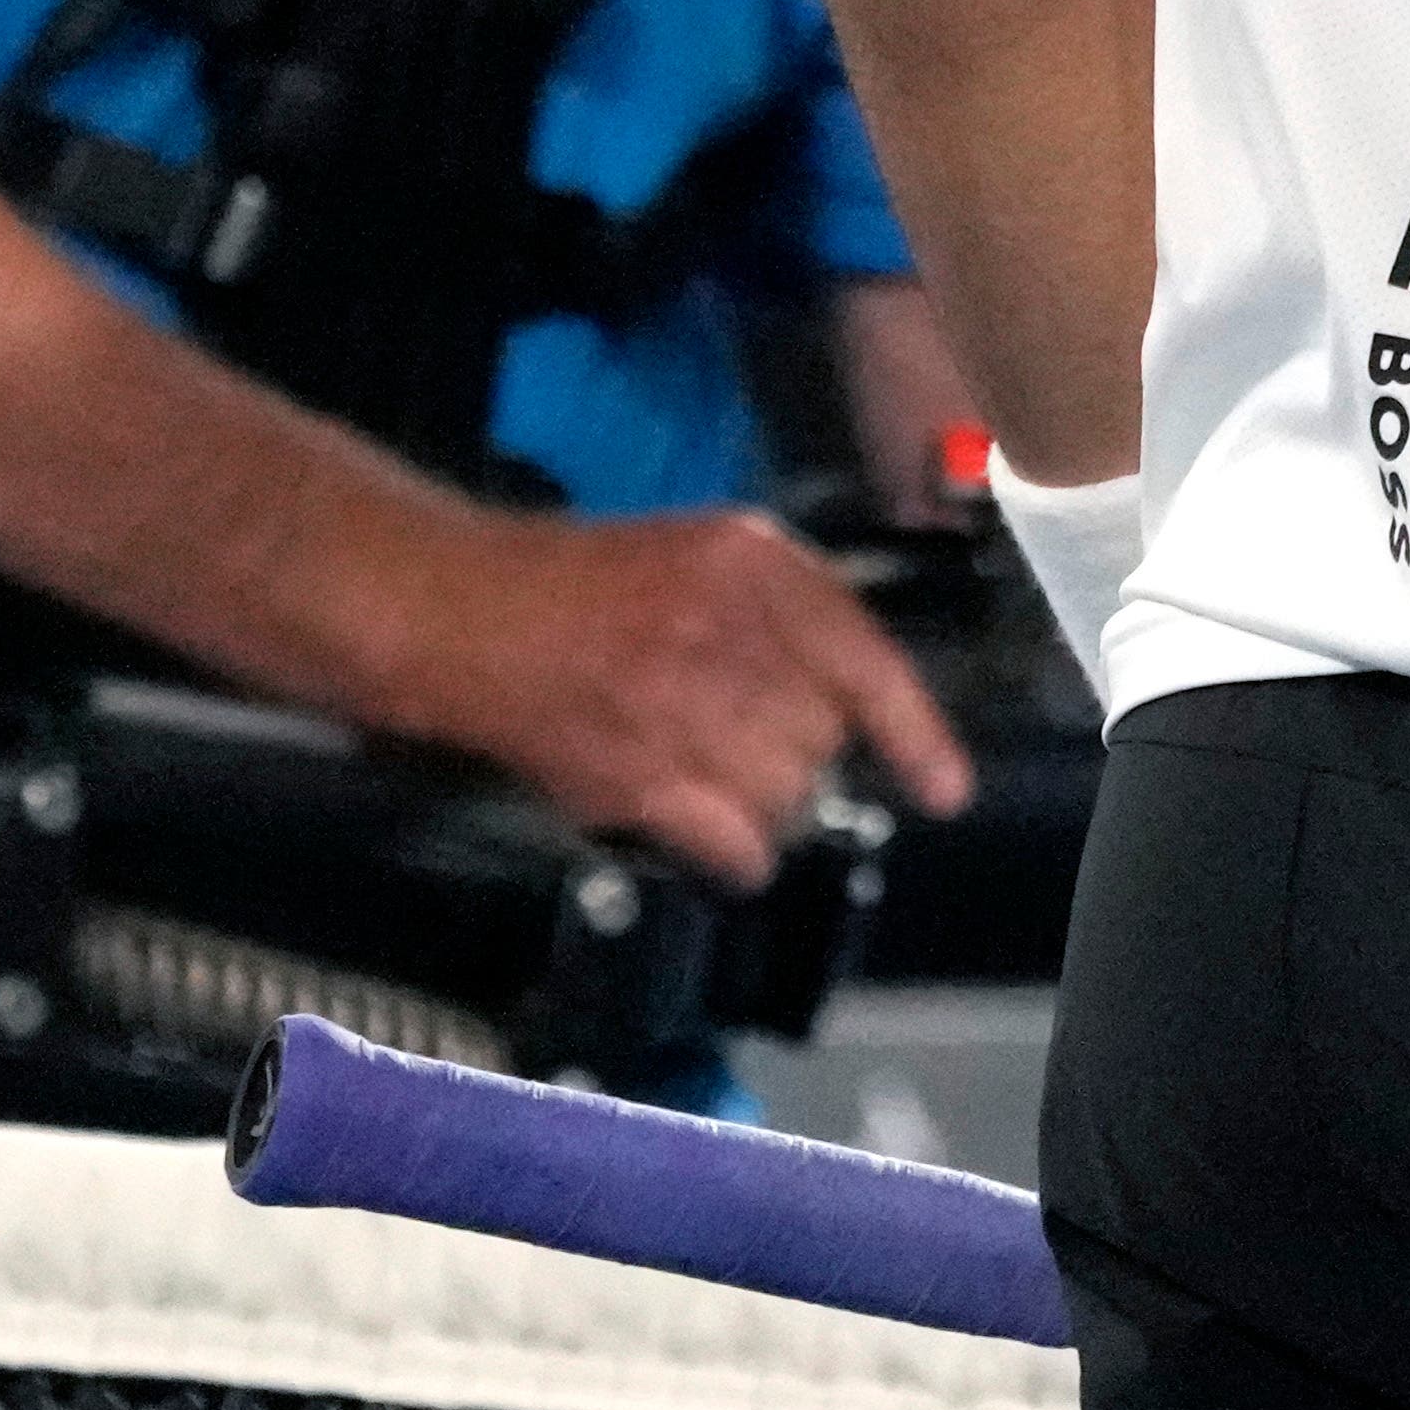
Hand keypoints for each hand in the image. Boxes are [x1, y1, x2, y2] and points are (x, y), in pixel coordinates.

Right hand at [375, 505, 974, 887]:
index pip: (869, 660)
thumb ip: (790, 611)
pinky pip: (735, 847)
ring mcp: (681, 708)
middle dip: (801, 754)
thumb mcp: (709, 553)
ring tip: (713, 775)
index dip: (916, 734)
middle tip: (744, 740)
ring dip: (766, 804)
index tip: (945, 789)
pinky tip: (720, 840)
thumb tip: (862, 700)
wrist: (463, 611)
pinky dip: (739, 857)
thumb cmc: (589, 583)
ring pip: (788, 797)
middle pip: (826, 740)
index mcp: (758, 566)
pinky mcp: (635, 778)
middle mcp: (731, 632)